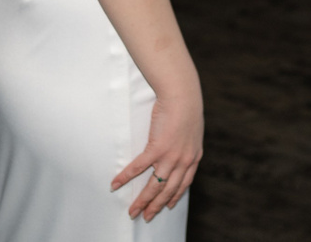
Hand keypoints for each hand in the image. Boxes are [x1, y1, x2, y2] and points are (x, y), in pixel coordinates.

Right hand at [112, 86, 202, 220]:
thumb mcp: (193, 128)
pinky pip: (139, 168)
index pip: (184, 184)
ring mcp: (171, 156)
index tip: (168, 206)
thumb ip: (187, 141)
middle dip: (156, 206)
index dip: (175, 196)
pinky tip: (116, 184)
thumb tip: (180, 144)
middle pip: (168, 190)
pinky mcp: (157, 148)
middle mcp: (184, 161)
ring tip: (133, 211)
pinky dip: (126, 177)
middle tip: (146, 217)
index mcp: (193, 156)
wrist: (182, 94)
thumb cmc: (187, 106)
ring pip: (155, 186)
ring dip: (143, 200)